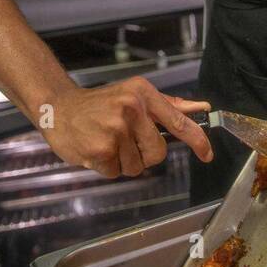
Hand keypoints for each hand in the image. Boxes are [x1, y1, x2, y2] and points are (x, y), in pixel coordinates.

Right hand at [44, 77, 213, 177]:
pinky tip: (96, 149)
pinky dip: (107, 167)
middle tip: (125, 140)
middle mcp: (131, 109)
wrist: (58, 107)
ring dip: (123, 161)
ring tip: (108, 142)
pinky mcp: (100, 150)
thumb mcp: (135, 95)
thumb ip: (169, 105)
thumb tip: (201, 108)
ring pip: (137, 166)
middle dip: (144, 154)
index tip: (208, 154)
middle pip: (158, 153)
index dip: (197, 140)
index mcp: (143, 94)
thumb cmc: (101, 103)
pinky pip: (116, 172)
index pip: (178, 121)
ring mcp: (115, 130)